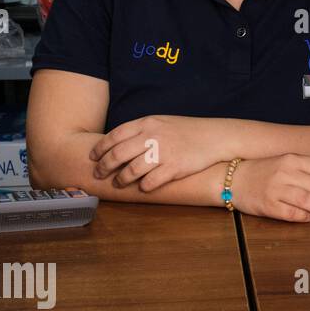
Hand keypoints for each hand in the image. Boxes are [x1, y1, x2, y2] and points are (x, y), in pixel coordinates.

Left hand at [92, 115, 229, 190]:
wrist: (216, 136)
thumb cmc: (188, 131)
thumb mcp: (162, 122)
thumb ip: (142, 130)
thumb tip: (119, 144)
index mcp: (147, 123)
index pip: (115, 135)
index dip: (100, 148)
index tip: (93, 156)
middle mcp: (153, 136)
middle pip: (118, 154)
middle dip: (104, 166)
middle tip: (99, 173)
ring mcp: (164, 152)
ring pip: (131, 170)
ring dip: (121, 179)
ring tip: (118, 183)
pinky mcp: (175, 167)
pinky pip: (151, 182)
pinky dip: (144, 187)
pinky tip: (143, 187)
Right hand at [229, 154, 309, 221]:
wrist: (233, 179)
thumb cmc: (263, 172)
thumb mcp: (285, 162)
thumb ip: (307, 171)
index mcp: (292, 159)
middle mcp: (285, 172)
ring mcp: (276, 189)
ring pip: (309, 201)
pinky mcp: (268, 205)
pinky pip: (294, 214)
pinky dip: (307, 218)